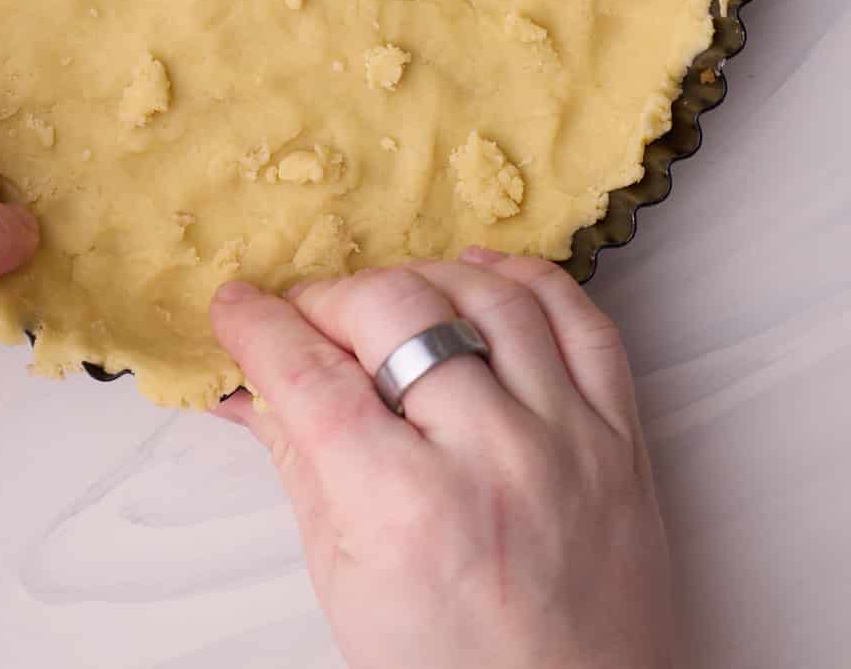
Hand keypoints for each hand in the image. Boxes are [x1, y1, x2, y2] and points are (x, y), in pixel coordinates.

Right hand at [211, 252, 672, 668]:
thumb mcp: (347, 581)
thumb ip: (299, 464)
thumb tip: (243, 389)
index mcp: (407, 510)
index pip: (312, 378)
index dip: (261, 328)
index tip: (238, 306)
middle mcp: (493, 459)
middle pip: (394, 312)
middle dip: (331, 299)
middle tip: (309, 319)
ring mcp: (567, 439)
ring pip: (486, 297)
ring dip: (420, 279)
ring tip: (387, 301)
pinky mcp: (621, 435)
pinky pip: (580, 319)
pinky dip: (524, 280)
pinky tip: (479, 277)